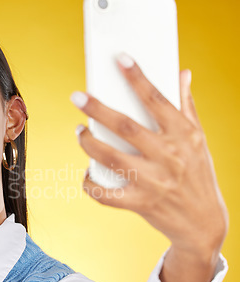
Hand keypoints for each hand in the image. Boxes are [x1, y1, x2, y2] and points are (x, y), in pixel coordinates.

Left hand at [72, 54, 227, 281]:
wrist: (204, 223)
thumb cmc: (198, 174)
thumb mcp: (199, 140)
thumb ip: (186, 106)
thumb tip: (182, 73)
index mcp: (183, 135)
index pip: (156, 99)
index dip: (137, 77)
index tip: (119, 58)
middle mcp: (168, 155)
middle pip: (125, 126)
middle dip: (97, 109)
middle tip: (77, 96)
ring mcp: (153, 181)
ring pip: (110, 157)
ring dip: (88, 143)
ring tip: (79, 131)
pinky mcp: (140, 203)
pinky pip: (106, 194)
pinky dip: (90, 184)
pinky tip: (85, 174)